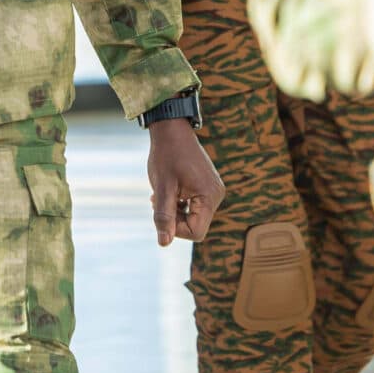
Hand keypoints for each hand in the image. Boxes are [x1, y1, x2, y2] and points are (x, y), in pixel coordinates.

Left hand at [146, 118, 220, 246]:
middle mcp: (217, 195)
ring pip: (194, 216)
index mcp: (209, 197)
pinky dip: (180, 203)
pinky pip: (195, 205)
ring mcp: (214, 190)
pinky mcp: (208, 186)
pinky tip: (170, 190)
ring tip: (161, 193)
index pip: (196, 232)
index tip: (160, 212)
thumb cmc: (166, 155)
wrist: (172, 129)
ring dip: (175, 210)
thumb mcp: (162, 188)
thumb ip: (164, 216)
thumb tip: (164, 243)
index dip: (176, 229)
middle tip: (156, 201)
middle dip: (174, 218)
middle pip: (196, 225)